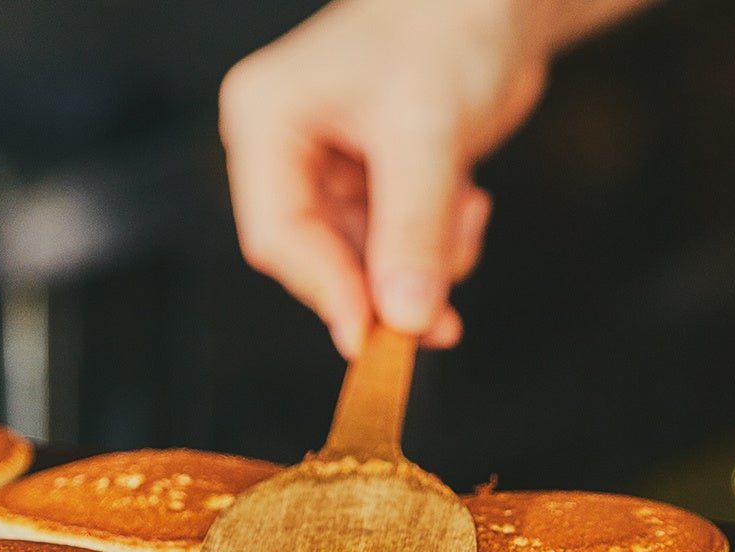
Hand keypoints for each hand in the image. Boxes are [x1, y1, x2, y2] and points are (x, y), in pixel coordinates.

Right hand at [221, 0, 643, 356]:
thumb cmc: (448, 26)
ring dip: (423, 265)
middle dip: (385, 284)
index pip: (276, 234)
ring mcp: (329, 169)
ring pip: (363, 262)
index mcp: (266, 122)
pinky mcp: (372, 183)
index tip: (373, 337)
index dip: (326, 290)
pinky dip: (437, 247)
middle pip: (318, 257)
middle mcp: (286, 149)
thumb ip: (413, 228)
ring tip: (468, 216)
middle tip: (439, 319)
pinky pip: (394, 248)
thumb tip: (406, 318)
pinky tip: (467, 206)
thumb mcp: (427, 131)